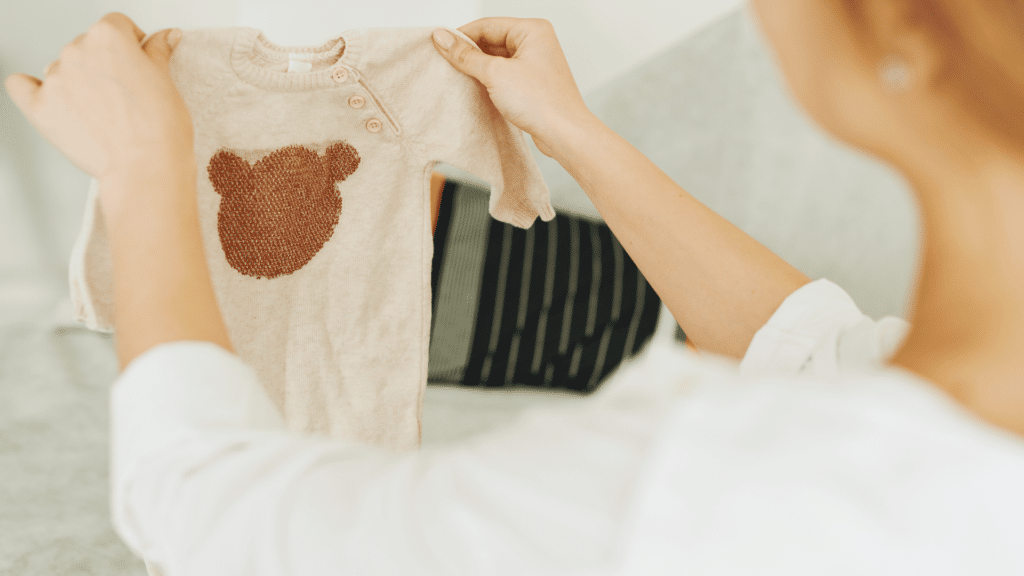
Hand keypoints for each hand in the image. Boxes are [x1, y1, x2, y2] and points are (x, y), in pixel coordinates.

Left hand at [4, 13, 191, 189]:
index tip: (138, 63)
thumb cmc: (160, 129)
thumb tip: (163, 38)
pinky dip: (33, 89)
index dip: (132, 45)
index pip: (116, 26)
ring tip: (102, 111)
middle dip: (105, 65)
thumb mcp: (167, 81)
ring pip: (62, 68)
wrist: (145, 167)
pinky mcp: (40, 107)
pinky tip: (52, 97)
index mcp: (109, 37)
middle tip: (125, 94)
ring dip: (78, 81)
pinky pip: (21, 87)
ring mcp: (55, 79)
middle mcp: (77, 51)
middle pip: (87, 46)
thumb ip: (157, 52)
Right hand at [431, 18, 593, 158]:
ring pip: (497, 59)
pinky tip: (476, 89)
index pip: (487, 25)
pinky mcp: (532, 84)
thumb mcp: (495, 74)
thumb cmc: (542, 102)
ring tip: (458, 78)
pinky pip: (504, 75)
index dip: (461, 35)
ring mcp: (535, 64)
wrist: (564, 134)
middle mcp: (536, 43)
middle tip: (445, 63)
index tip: (439, 44)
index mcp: (533, 30)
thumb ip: (466, 55)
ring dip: (478, 68)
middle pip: (491, 40)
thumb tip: (443, 38)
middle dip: (469, 52)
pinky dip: (489, 80)